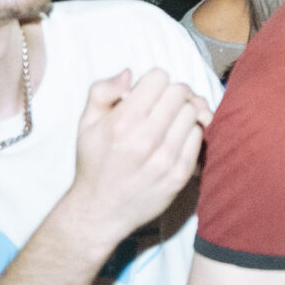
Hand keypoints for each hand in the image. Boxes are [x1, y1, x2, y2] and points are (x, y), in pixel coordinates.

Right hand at [60, 67, 208, 250]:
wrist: (100, 210)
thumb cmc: (94, 163)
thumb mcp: (85, 124)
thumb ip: (102, 91)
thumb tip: (129, 73)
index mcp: (122, 123)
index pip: (159, 77)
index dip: (153, 82)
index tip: (147, 94)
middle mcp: (145, 139)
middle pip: (181, 92)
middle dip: (172, 94)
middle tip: (162, 105)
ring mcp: (166, 158)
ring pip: (194, 112)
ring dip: (183, 113)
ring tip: (168, 122)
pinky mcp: (180, 174)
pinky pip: (199, 137)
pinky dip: (189, 133)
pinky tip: (174, 140)